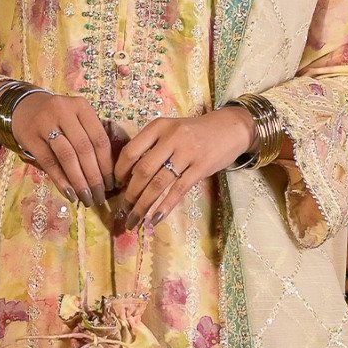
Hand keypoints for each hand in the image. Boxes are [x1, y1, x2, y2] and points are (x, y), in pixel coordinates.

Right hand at [9, 90, 114, 207]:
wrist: (24, 107)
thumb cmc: (58, 119)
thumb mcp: (77, 120)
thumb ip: (90, 139)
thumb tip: (105, 176)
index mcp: (81, 107)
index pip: (99, 139)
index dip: (107, 165)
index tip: (111, 185)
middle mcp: (64, 111)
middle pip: (84, 149)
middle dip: (94, 177)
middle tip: (99, 198)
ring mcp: (45, 123)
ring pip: (67, 156)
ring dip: (79, 181)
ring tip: (86, 198)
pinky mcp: (30, 137)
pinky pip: (49, 162)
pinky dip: (61, 180)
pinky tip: (69, 194)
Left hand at [114, 107, 255, 229]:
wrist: (230, 128)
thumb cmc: (195, 133)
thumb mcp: (170, 130)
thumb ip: (151, 147)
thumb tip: (128, 177)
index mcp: (158, 127)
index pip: (130, 151)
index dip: (120, 172)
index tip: (116, 187)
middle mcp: (171, 137)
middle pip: (142, 171)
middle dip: (129, 195)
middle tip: (122, 211)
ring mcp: (187, 152)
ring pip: (158, 184)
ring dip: (143, 205)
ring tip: (134, 220)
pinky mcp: (201, 167)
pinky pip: (178, 190)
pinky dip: (164, 207)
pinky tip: (155, 220)